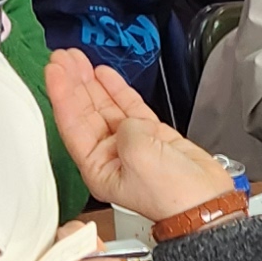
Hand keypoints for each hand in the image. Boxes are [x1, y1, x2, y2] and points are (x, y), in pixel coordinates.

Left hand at [44, 49, 233, 223]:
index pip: (72, 124)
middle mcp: (110, 155)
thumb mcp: (140, 157)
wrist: (206, 203)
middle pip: (85, 112)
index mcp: (98, 167)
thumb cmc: (173, 195)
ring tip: (78, 60)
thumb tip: (129, 119)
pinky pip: (128, 107)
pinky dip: (116, 89)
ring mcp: (130, 143)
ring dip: (91, 82)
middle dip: (73, 83)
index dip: (62, 95)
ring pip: (105, 106)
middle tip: (63, 58)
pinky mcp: (151, 135)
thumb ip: (127, 130)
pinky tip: (104, 75)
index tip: (55, 70)